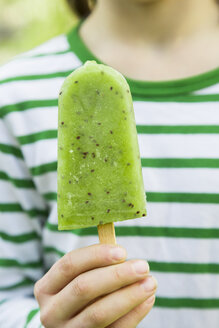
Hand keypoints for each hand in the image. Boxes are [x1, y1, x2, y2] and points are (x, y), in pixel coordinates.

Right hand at [34, 244, 156, 327]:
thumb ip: (94, 266)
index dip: (96, 255)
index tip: (122, 251)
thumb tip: (121, 253)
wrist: (74, 327)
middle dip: (116, 275)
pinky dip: (133, 314)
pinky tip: (147, 299)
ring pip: (98, 313)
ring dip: (129, 295)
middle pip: (83, 287)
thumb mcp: (77, 278)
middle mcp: (51, 312)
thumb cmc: (80, 294)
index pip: (69, 264)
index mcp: (46, 288)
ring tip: (150, 282)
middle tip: (143, 266)